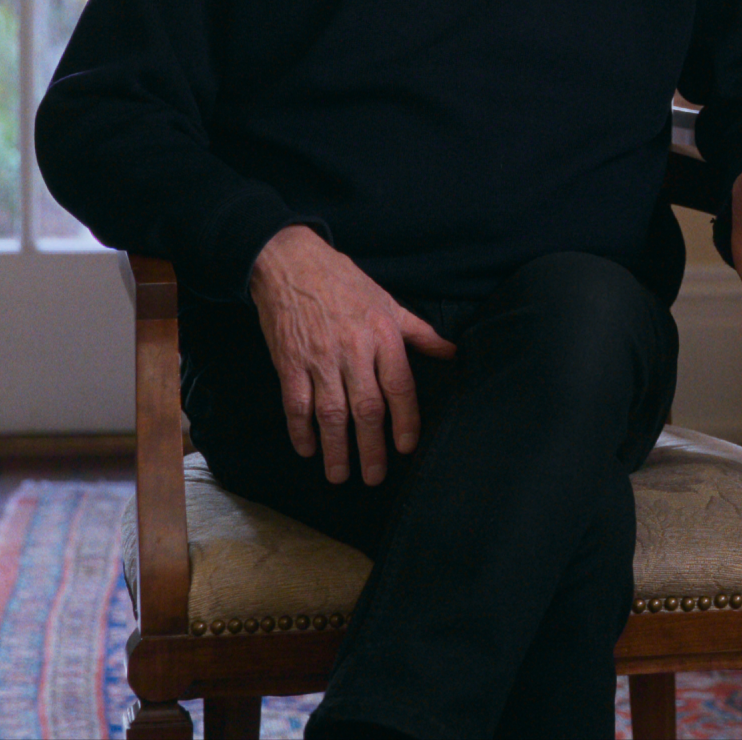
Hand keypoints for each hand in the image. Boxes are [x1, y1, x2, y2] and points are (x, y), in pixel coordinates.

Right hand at [248, 225, 455, 483]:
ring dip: (336, 448)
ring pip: (331, 413)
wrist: (290, 263)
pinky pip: (295, 403)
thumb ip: (420, 332)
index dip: (405, 419)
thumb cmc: (344, 282)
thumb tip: (453, 353)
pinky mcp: (289, 362)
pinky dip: (300, 430)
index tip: (406, 448)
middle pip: (366, 408)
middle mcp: (353, 350)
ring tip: (340, 475)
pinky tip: (307, 450)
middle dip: (371, 447)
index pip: (399, 385)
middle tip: (375, 477)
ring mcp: (319, 358)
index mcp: (382, 335)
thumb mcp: (388, 301)